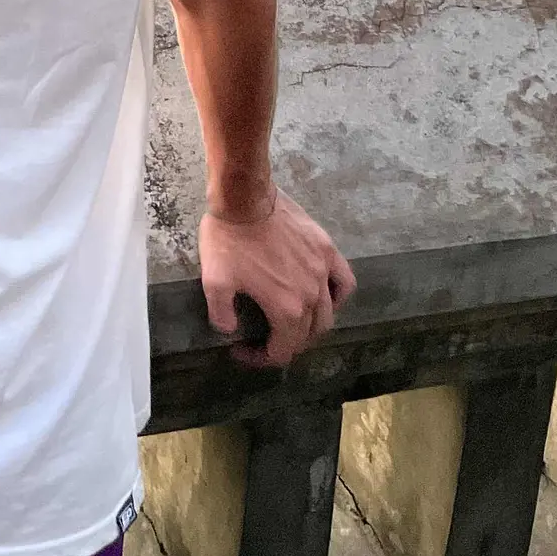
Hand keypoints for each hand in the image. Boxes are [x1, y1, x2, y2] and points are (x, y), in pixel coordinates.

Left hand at [200, 189, 354, 370]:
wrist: (245, 197)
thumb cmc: (228, 238)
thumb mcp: (213, 280)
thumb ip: (222, 313)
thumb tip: (229, 330)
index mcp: (286, 308)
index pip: (283, 351)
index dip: (261, 358)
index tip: (243, 350)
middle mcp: (312, 295)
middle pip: (307, 336)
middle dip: (286, 345)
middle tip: (265, 338)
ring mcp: (323, 271)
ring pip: (328, 314)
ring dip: (312, 327)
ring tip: (293, 323)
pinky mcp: (327, 249)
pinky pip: (344, 282)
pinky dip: (338, 296)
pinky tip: (326, 296)